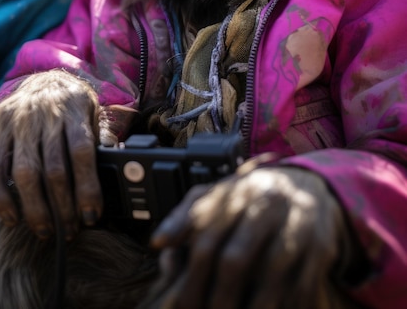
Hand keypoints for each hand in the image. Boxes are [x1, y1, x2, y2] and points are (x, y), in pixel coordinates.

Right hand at [0, 70, 102, 240]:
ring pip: (24, 172)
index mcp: (73, 107)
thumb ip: (102, 137)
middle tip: (71, 231)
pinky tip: (13, 217)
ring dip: (35, 208)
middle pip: (53, 168)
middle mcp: (44, 112)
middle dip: (63, 206)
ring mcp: (18, 120)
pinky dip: (0, 197)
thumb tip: (117, 167)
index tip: (92, 216)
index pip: (81, 151)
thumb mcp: (93, 112)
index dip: (87, 187)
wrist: (41, 77)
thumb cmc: (71, 104)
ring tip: (46, 230)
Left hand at [145, 166, 353, 308]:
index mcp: (233, 193)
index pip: (206, 238)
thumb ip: (184, 217)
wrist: (305, 184)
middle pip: (235, 260)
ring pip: (270, 277)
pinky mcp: (322, 247)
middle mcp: (265, 205)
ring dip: (252, 308)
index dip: (192, 277)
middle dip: (218, 299)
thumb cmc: (248, 197)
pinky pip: (302, 287)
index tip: (182, 307)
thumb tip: (158, 243)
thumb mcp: (214, 196)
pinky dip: (285, 307)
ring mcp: (296, 225)